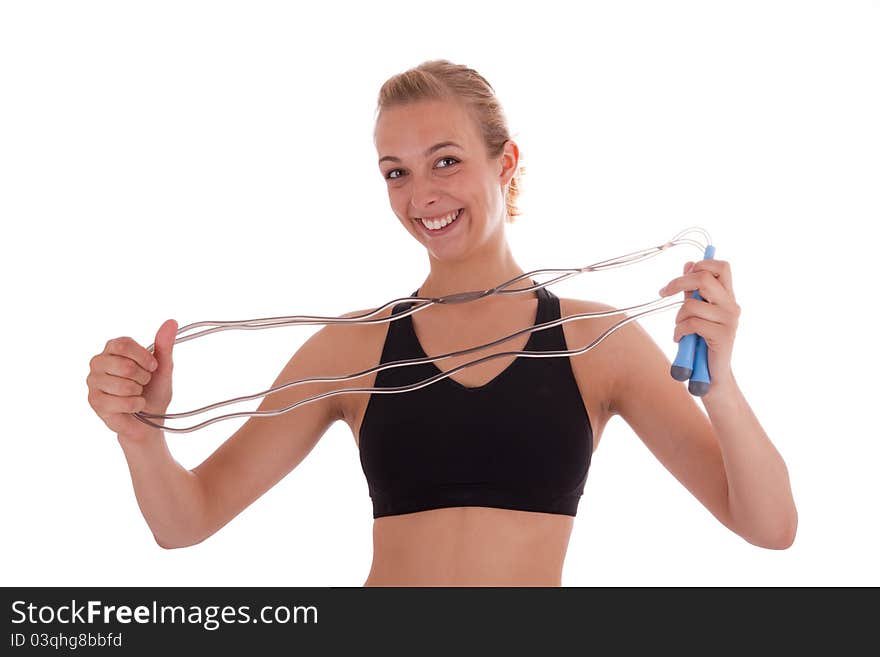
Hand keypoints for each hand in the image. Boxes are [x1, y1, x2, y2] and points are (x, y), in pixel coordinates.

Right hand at [87, 319, 177, 439]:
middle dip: (143, 378)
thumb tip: (171, 322)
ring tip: (136, 394)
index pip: (123, 345)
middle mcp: (98, 362)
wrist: (149, 420)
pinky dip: (135, 405)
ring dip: (139, 393)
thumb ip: (164, 345)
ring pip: (123, 385)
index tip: (153, 367)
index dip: (143, 358)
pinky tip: (132, 406)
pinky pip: (122, 402)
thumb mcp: (163, 367)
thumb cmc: (153, 391)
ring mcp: (93, 382)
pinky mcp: (94, 401)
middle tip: (143, 383)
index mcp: (113, 349)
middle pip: (124, 366)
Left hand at [658, 260, 740, 382]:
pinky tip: (680, 339)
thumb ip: (693, 291)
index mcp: (728, 297)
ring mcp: (729, 320)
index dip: (701, 264)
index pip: (722, 267)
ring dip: (677, 317)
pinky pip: (691, 323)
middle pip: (704, 278)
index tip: (683, 274)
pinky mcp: (722, 335)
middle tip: (663, 292)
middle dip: (678, 283)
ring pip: (692, 304)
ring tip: (679, 329)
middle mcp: (731, 306)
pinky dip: (679, 331)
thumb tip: (688, 264)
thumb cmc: (702, 343)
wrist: (713, 375)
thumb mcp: (697, 313)